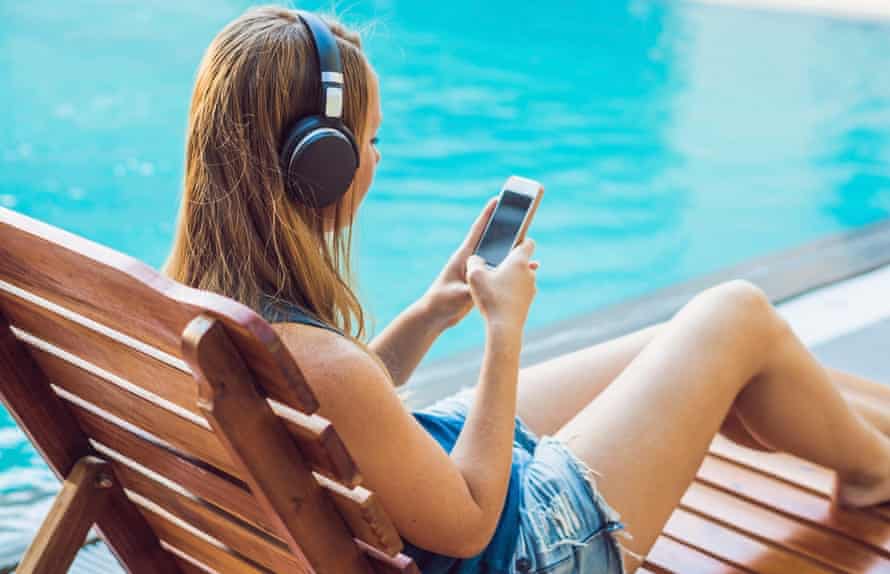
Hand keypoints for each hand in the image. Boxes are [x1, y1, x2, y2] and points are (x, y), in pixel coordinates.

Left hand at [423, 196, 538, 329]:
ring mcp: (478, 270)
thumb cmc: (441, 301)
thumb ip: (475, 289)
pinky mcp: (482, 281)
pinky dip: (513, 270)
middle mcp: (472, 259)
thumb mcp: (459, 295)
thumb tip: (493, 285)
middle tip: (523, 217)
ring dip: (513, 251)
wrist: (436, 315)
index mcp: (464, 256)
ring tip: (530, 246)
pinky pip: (501, 272)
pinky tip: (527, 270)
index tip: (498, 199)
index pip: (478, 230)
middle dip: (507, 229)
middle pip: (493, 239)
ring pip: (499, 256)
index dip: (487, 214)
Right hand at [465, 237, 538, 333]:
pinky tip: (497, 299)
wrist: (504, 328)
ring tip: (493, 285)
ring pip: (521, 277)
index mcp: (519, 261)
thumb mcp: (474, 276)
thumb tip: (475, 258)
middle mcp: (529, 273)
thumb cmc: (491, 299)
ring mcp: (531, 289)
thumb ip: (474, 261)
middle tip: (494, 266)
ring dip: (510, 278)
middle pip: (522, 261)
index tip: (510, 242)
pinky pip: (519, 292)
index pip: (528, 242)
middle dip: (509, 262)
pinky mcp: (528, 302)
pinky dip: (511, 292)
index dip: (519, 240)